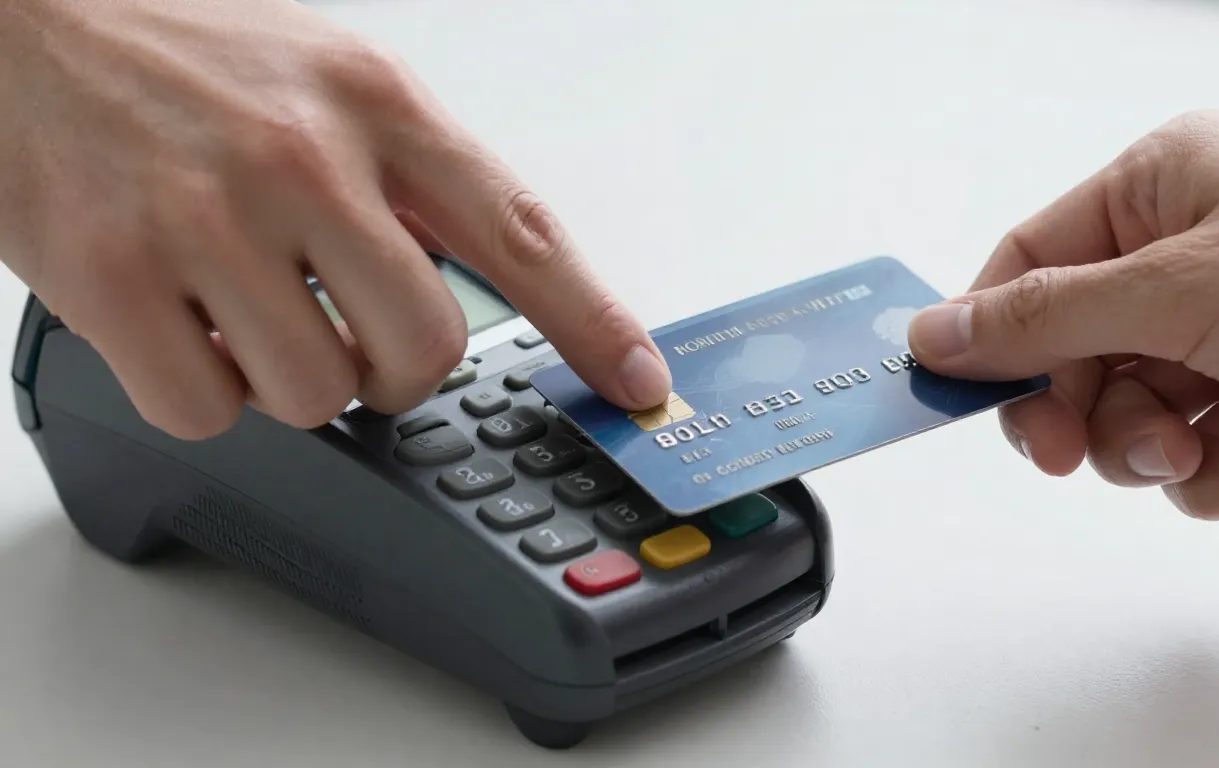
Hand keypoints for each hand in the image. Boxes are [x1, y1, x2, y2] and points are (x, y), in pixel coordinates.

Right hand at [0, 0, 670, 438]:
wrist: (18, 15)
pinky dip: (202, 392)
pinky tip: (180, 326)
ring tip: (242, 308)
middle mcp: (303, 157)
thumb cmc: (180, 47)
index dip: (594, 322)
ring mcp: (206, 218)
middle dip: (396, 370)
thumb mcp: (326, 77)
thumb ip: (408, 175)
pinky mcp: (111, 276)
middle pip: (424, 349)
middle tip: (352, 338)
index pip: (523, 233)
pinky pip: (207, 412)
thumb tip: (469, 276)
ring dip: (289, 376)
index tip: (636, 382)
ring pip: (317, 394)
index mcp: (377, 103)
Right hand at [907, 111, 1218, 519]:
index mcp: (1158, 193)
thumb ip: (1044, 316)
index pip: (1031, 268)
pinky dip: (1214, 473)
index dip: (994, 339)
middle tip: (1073, 454)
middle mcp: (1189, 260)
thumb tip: (931, 331)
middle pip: (1074, 354)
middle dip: (1080, 412)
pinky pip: (1199, 453)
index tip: (975, 403)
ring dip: (1147, 447)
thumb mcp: (1178, 287)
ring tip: (1196, 448)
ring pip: (1130, 413)